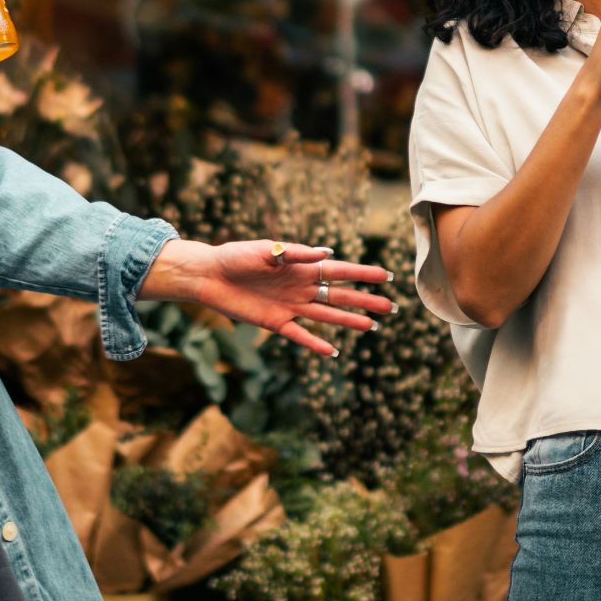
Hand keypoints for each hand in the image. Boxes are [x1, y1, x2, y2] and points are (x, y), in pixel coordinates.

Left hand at [139, 239, 396, 356]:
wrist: (209, 275)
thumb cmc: (236, 256)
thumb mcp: (264, 250)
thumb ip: (294, 253)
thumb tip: (326, 254)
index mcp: (301, 265)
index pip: (338, 271)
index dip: (362, 274)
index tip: (385, 277)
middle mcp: (301, 287)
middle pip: (339, 295)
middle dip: (364, 300)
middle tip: (390, 307)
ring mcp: (290, 306)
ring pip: (326, 315)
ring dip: (348, 320)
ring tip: (371, 327)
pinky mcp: (276, 322)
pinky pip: (300, 335)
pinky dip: (315, 343)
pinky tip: (333, 351)